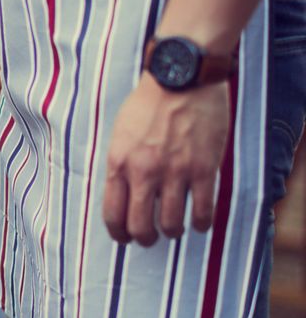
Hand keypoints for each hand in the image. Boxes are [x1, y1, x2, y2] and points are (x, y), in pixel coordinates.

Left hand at [102, 75, 229, 245]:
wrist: (181, 79)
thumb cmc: (147, 103)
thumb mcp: (120, 134)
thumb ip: (121, 164)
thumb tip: (122, 194)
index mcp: (119, 163)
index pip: (113, 214)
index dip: (119, 233)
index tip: (125, 238)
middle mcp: (144, 172)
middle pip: (140, 226)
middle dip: (144, 239)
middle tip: (150, 238)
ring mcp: (175, 172)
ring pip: (171, 224)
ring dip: (173, 232)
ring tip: (175, 229)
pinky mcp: (203, 169)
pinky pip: (202, 210)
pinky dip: (201, 223)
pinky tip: (199, 223)